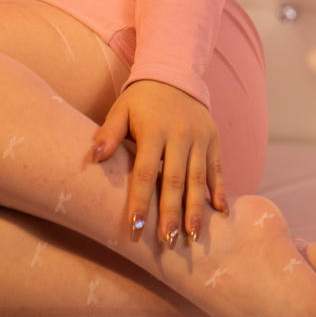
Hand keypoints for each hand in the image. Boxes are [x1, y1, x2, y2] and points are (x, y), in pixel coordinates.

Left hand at [91, 80, 228, 245]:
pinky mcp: (214, 140)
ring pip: (198, 179)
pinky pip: (217, 169)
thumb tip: (94, 157)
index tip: (136, 228)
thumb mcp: (121, 109)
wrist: (174, 75)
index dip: (140, 200)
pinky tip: (221, 213)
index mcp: (154, 130)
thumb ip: (108, 133)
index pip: (145, 172)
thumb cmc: (141, 100)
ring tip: (194, 237)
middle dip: (172, 213)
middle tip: (169, 241)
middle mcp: (180, 135)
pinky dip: (220, 191)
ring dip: (197, 209)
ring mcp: (200, 138)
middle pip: (175, 180)